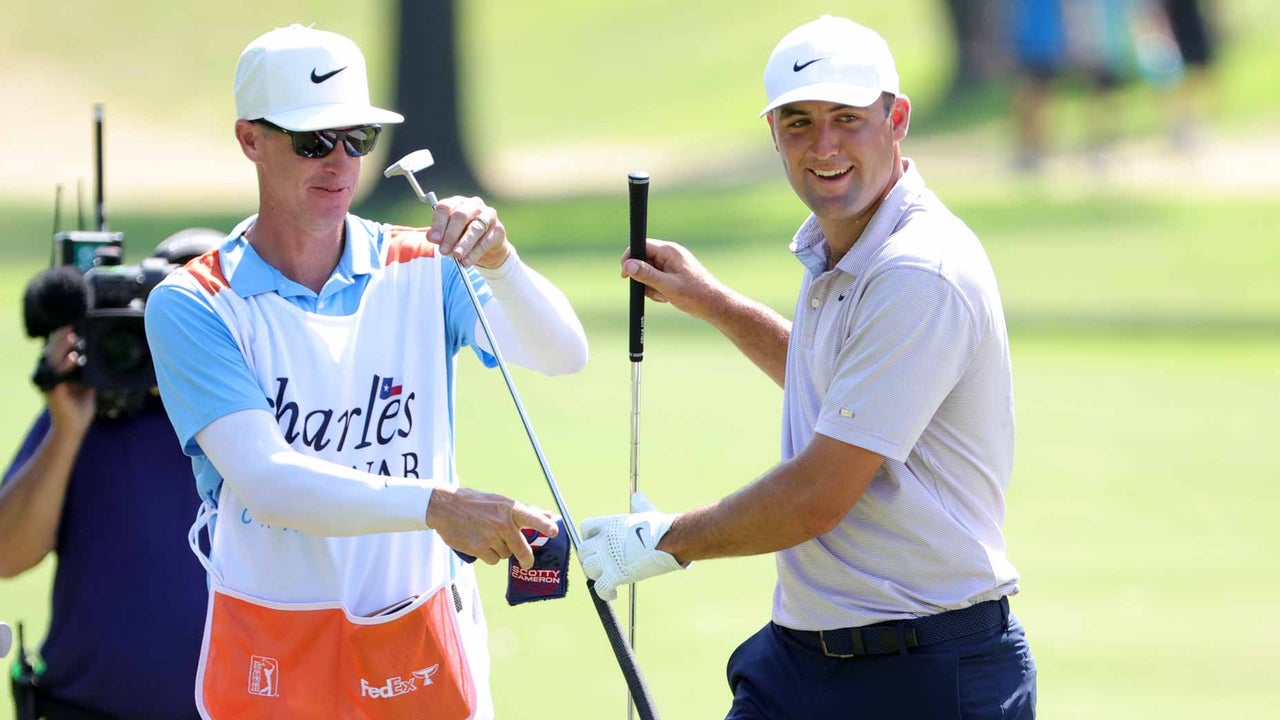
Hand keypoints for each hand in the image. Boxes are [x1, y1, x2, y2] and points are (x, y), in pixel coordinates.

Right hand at [42, 327, 94, 434]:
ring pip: (53, 358)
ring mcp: (51, 381)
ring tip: (72, 336)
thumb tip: (104, 359)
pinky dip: (66, 364)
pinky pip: (58, 374)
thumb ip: (91, 372)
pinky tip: (74, 357)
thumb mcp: (89, 386)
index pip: (57, 350)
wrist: (75, 427)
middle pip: (53, 351)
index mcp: (58, 372)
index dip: (63, 338)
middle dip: (61, 338)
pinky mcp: (53, 389)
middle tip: (72, 327)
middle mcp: (52, 374)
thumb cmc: (80, 408)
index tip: (73, 326)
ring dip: (62, 346)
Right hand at [425, 486, 556, 568]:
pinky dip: (488, 556)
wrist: (445, 507)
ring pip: (505, 554)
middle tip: (527, 562)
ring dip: (500, 550)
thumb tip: (548, 516)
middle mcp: (502, 523)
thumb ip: (524, 512)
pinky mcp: (478, 548)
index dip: (543, 525)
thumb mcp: (500, 502)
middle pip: (521, 548)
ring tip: (488, 537)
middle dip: (526, 558)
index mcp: (509, 508)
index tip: (554, 531)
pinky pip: (492, 560)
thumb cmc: (475, 503)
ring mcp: (490, 537)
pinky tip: (480, 544)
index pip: (531, 517)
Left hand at [428, 195, 510, 268]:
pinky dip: (476, 252)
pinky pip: (487, 240)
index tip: (434, 239)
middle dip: (451, 235)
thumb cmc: (463, 237)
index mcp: (457, 203)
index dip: (438, 223)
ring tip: (457, 256)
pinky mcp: (499, 229)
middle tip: (443, 251)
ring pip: (476, 228)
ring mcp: (488, 215)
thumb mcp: (448, 236)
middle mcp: (474, 205)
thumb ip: (440, 235)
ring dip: (464, 243)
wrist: (488, 248)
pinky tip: (467, 261)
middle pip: (461, 216)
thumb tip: (432, 237)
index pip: (445, 207)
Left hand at [579, 491, 684, 601]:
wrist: (670, 540)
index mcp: (609, 524)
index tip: (597, 543)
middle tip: (601, 564)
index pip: (586, 528)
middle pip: (583, 551)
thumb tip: (638, 497)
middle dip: (590, 558)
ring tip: (607, 577)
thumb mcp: (645, 511)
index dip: (589, 537)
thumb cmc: (661, 526)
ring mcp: (607, 558)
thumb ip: (638, 506)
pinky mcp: (615, 575)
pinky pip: (600, 587)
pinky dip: (605, 592)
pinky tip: (613, 593)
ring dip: (596, 574)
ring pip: (589, 569)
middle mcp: (604, 540)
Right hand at [621, 238, 727, 321]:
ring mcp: (671, 264)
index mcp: (669, 251)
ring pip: (648, 273)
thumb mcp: (667, 286)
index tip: (625, 274)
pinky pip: (656, 280)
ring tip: (664, 296)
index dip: (630, 258)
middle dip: (643, 278)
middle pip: (642, 261)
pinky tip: (667, 298)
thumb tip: (628, 265)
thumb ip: (647, 274)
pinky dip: (657, 290)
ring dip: (650, 287)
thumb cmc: (695, 294)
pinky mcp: (672, 274)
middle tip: (653, 291)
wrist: (713, 305)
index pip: (641, 246)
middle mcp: (670, 254)